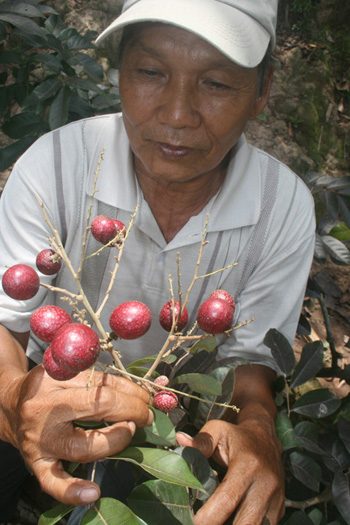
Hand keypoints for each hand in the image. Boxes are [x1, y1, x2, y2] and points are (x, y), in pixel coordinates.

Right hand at [3, 365, 152, 506]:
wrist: (11, 405)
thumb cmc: (47, 388)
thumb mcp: (68, 372)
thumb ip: (101, 379)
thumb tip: (142, 393)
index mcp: (54, 381)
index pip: (102, 385)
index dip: (131, 393)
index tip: (145, 398)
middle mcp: (45, 409)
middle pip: (97, 407)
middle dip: (130, 411)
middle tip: (144, 415)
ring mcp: (40, 439)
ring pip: (82, 446)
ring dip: (115, 441)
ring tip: (128, 433)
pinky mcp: (36, 463)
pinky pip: (53, 482)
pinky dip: (73, 490)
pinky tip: (93, 492)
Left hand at [177, 418, 284, 524]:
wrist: (266, 437)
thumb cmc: (237, 436)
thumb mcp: (218, 430)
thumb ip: (201, 440)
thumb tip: (180, 440)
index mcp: (247, 465)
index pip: (227, 500)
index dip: (209, 517)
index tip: (194, 522)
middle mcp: (266, 484)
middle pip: (245, 523)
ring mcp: (276, 499)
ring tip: (219, 520)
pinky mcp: (281, 508)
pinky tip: (232, 520)